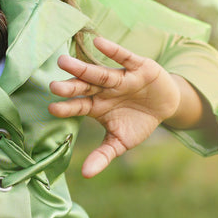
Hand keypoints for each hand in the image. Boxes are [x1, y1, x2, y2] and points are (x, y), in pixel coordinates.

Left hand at [48, 36, 180, 177]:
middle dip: (71, 86)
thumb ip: (103, 155)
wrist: (165, 106)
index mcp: (97, 106)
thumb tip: (86, 175)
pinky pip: (124, 57)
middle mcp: (104, 90)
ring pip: (100, 73)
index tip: (52, 108)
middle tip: (53, 85)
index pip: (79, 106)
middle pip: (85, 87)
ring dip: (83, 67)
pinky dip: (113, 51)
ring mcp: (120, 77)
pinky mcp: (138, 67)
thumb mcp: (121, 142)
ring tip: (64, 61)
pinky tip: (99, 42)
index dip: (67, 107)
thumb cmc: (138, 122)